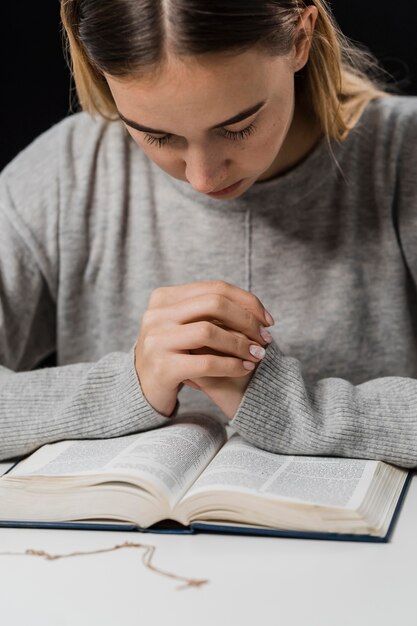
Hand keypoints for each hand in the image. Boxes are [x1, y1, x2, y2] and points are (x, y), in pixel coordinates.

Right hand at [134, 280, 272, 416]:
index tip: (268, 320)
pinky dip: (231, 365)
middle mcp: (156, 315)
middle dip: (247, 320)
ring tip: (258, 354)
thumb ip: (208, 311)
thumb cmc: (174, 352)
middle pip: (214, 304)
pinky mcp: (162, 367)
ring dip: (241, 343)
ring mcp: (156, 340)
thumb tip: (254, 308)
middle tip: (266, 338)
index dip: (247, 301)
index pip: (215, 288)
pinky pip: (206, 362)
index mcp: (164, 297)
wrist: (143, 386)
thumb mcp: (184, 324)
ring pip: (209, 332)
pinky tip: (245, 368)